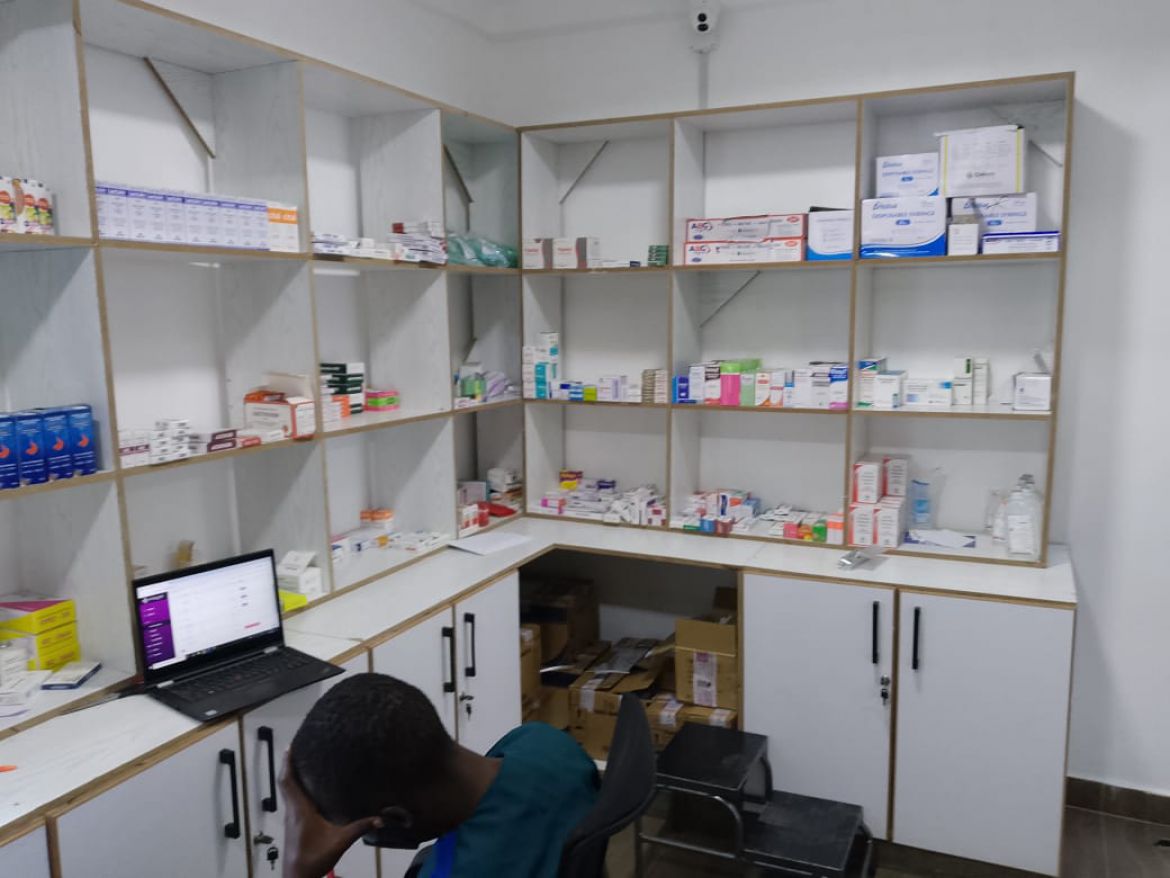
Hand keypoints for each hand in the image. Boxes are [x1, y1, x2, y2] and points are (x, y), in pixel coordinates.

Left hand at [279, 750, 381, 877]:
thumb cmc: (314, 859)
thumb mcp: (340, 842)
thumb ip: (359, 828)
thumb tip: (380, 818)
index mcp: (300, 811)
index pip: (289, 782)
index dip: (287, 764)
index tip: (290, 747)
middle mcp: (293, 811)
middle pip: (285, 783)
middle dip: (288, 765)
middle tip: (297, 749)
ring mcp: (291, 818)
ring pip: (287, 792)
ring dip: (290, 776)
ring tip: (301, 762)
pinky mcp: (292, 824)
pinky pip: (290, 799)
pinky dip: (294, 788)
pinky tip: (306, 789)